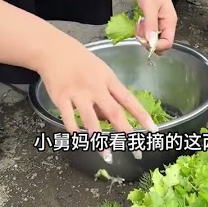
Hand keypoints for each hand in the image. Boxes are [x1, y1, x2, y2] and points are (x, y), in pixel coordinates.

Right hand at [38, 38, 158, 141]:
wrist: (54, 51)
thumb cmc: (82, 63)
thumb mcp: (101, 72)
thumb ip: (108, 94)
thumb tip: (111, 119)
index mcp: (108, 80)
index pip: (128, 100)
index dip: (141, 115)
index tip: (153, 130)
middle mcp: (95, 87)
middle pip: (113, 112)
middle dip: (126, 132)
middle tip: (136, 150)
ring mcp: (78, 93)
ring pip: (90, 120)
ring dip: (99, 139)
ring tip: (107, 155)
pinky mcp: (61, 98)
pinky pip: (69, 120)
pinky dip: (75, 132)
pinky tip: (80, 142)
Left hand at [135, 0, 177, 53]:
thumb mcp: (149, 7)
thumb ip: (151, 25)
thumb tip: (151, 43)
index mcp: (170, 22)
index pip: (167, 43)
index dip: (156, 45)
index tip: (144, 39)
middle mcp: (166, 25)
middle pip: (160, 44)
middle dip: (148, 41)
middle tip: (140, 29)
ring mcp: (160, 24)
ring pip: (152, 39)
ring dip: (143, 35)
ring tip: (139, 22)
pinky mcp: (153, 22)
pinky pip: (148, 32)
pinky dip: (141, 30)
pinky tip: (140, 21)